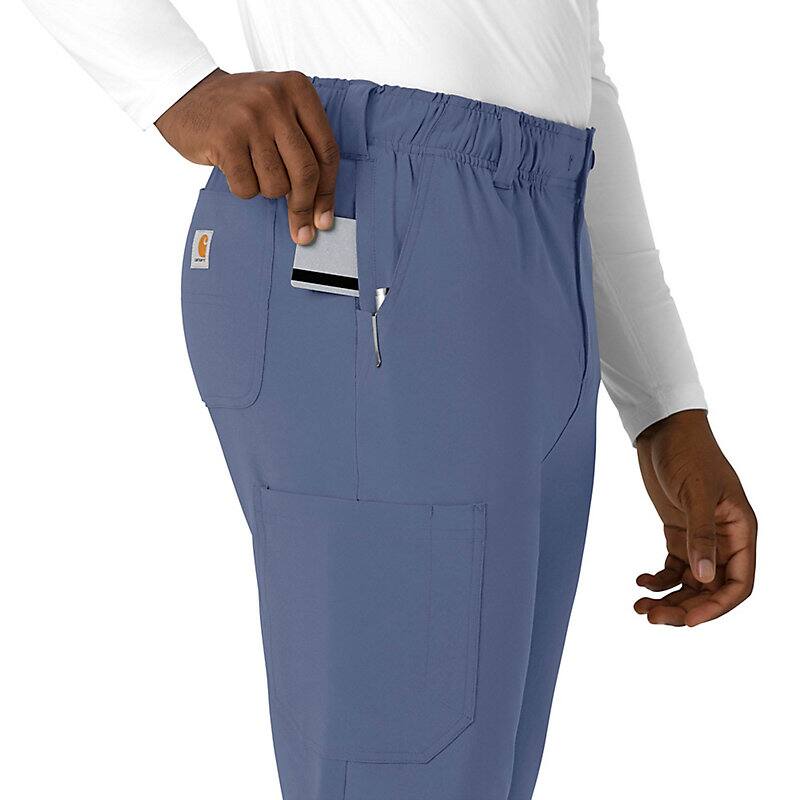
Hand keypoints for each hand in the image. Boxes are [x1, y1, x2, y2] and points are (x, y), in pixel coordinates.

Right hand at [155, 69, 338, 244]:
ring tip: (252, 168)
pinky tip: (234, 168)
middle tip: (301, 228)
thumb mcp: (278, 111)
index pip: (327, 152)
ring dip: (266, 189)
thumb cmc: (238, 111)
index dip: (328, 192)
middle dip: (303, 207)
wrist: (185, 92)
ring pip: (277, 184)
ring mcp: (250, 118)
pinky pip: (248, 187)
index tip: (324, 218)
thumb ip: (303, 147)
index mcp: (298, 89)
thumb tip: (319, 208)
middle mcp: (276, 99)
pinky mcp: (225, 138)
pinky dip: (244, 188)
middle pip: (306, 172)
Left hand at [633, 410, 756, 626]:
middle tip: (651, 616)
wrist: (664, 430)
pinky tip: (640, 581)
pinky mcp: (679, 532)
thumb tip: (705, 579)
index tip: (687, 619)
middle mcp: (724, 539)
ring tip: (640, 606)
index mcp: (741, 531)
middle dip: (684, 607)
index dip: (716, 607)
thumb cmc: (688, 453)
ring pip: (691, 583)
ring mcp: (701, 538)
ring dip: (669, 599)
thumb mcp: (696, 492)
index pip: (738, 583)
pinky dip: (659, 580)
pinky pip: (674, 568)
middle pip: (711, 589)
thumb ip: (700, 535)